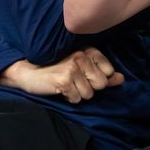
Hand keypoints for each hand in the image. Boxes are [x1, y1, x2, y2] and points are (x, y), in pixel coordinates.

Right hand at [0, 47, 123, 103]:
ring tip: (66, 84)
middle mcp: (82, 57)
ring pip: (89, 94)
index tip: (84, 75)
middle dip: (89, 88)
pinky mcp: (64, 80)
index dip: (98, 78)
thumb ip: (103, 73)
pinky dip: (69, 98)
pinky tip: (60, 89)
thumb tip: (121, 79)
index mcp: (88, 50)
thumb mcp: (81, 67)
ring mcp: (73, 68)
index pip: (108, 71)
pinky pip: (77, 99)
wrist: (28, 71)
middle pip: (101, 84)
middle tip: (74, 81)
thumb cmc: (56, 69)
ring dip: (78, 93)